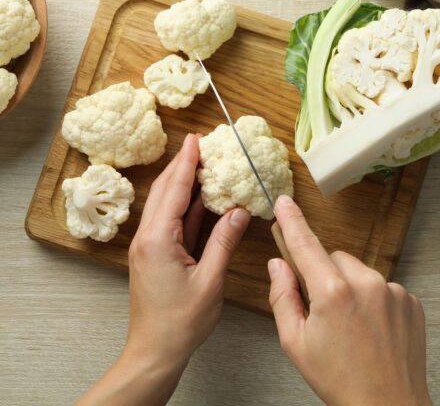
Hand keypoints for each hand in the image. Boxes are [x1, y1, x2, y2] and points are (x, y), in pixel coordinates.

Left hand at [77, 134, 249, 404]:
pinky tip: (198, 196)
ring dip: (181, 181)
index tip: (196, 139)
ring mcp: (149, 244)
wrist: (155, 350)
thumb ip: (224, 242)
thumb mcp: (209, 281)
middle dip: (182, 164)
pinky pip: (170, 220)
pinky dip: (184, 204)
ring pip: (166, 203)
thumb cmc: (181, 322)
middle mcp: (148, 237)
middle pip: (165, 191)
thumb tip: (240, 212)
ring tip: (199, 162)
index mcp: (158, 240)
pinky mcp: (154, 252)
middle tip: (199, 143)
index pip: (175, 191)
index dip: (187, 163)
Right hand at [268, 195, 431, 405]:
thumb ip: (282, 296)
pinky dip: (371, 296)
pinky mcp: (409, 298)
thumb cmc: (339, 379)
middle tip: (322, 307)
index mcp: (332, 293)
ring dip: (347, 284)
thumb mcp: (295, 342)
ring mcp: (392, 290)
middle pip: (332, 257)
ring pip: (357, 269)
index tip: (284, 202)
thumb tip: (278, 265)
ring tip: (350, 320)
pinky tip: (370, 324)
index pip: (305, 244)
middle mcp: (365, 283)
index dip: (292, 220)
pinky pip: (380, 283)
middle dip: (322, 273)